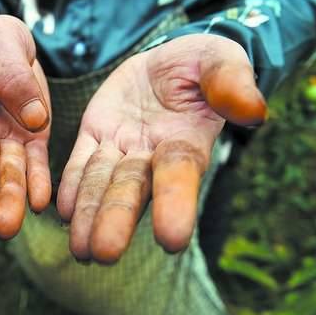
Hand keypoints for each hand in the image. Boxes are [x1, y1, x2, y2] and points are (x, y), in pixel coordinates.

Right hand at [0, 15, 51, 238]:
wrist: (10, 49)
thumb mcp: (0, 39)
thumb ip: (10, 71)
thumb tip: (33, 120)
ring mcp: (3, 139)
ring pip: (4, 173)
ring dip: (6, 201)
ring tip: (7, 229)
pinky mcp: (31, 144)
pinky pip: (34, 167)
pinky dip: (37, 185)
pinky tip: (40, 203)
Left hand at [57, 34, 266, 263]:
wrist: (162, 63)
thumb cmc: (199, 63)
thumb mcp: (218, 60)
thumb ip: (230, 81)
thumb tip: (253, 112)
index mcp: (185, 141)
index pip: (179, 174)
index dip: (175, 203)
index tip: (172, 239)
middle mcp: (151, 155)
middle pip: (132, 190)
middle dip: (117, 220)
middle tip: (104, 255)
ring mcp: (121, 148)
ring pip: (101, 184)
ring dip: (88, 216)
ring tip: (79, 251)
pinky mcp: (95, 136)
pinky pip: (81, 164)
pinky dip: (72, 186)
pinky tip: (63, 212)